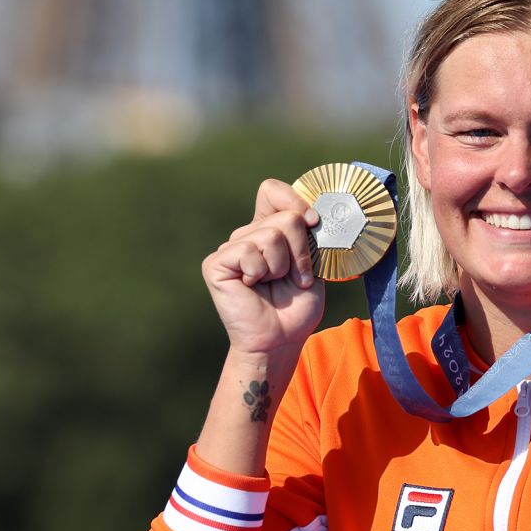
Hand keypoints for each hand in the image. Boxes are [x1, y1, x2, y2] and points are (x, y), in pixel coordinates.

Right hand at [202, 178, 325, 356]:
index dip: (294, 200)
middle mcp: (247, 235)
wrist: (281, 339)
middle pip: (286, 216)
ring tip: (274, 284)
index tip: (314, 222)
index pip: (272, 191)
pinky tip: (253, 287)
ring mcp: (231, 248)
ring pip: (271, 234)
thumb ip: (308, 236)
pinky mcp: (216, 263)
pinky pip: (249, 251)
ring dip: (283, 266)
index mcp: (269, 230)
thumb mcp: (314, 265)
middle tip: (296, 277)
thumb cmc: (297, 306)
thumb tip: (309, 212)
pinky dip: (260, 272)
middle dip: (302, 251)